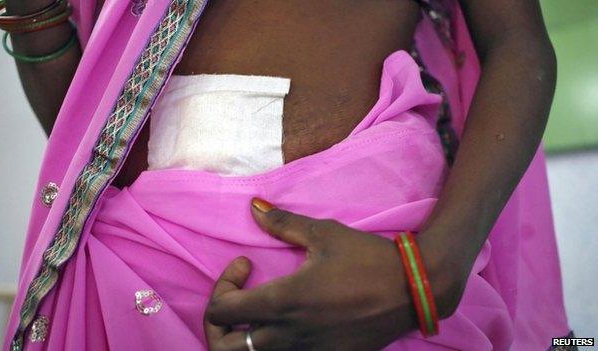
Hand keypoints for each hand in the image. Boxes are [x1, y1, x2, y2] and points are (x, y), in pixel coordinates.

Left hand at [203, 198, 462, 350]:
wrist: (413, 290)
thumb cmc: (366, 258)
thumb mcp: (323, 233)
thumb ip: (283, 223)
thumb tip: (253, 206)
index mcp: (282, 301)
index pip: (220, 310)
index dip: (222, 285)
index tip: (245, 265)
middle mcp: (288, 334)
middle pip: (224, 347)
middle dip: (218, 325)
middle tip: (237, 300)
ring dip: (244, 337)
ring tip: (258, 312)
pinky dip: (274, 345)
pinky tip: (289, 322)